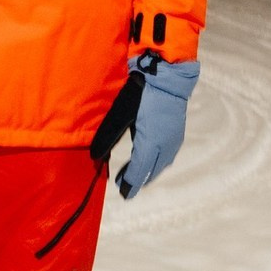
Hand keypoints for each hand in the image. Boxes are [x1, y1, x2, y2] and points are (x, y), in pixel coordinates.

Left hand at [116, 53, 198, 198]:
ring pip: (160, 164)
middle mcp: (165, 147)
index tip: (122, 193)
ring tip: (134, 174)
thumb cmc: (142, 92)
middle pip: (151, 171)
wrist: (168, 76)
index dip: (130, 183)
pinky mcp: (177, 133)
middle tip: (124, 185)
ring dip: (148, 172)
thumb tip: (94, 155)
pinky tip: (149, 158)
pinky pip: (166, 156)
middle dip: (138, 180)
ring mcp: (173, 140)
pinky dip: (156, 162)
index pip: (139, 171)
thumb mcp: (121, 112)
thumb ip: (109, 135)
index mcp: (151, 144)